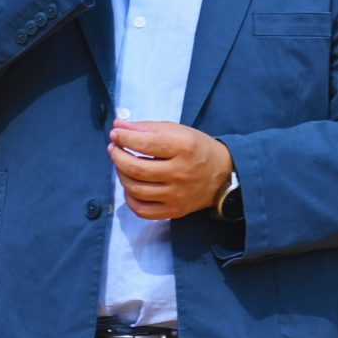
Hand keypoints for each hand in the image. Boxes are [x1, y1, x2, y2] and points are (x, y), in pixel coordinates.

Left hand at [107, 121, 232, 220]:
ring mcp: (177, 195)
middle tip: (114, 148)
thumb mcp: (178, 131)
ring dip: (121, 175)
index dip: (125, 138)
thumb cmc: (197, 149)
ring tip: (121, 165)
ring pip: (136, 190)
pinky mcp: (174, 210)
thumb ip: (147, 128)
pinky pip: (142, 210)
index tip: (115, 134)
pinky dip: (130, 198)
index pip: (145, 144)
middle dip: (118, 157)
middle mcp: (180, 173)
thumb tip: (118, 126)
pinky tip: (131, 186)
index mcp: (184, 148)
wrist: (223, 175)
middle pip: (136, 169)